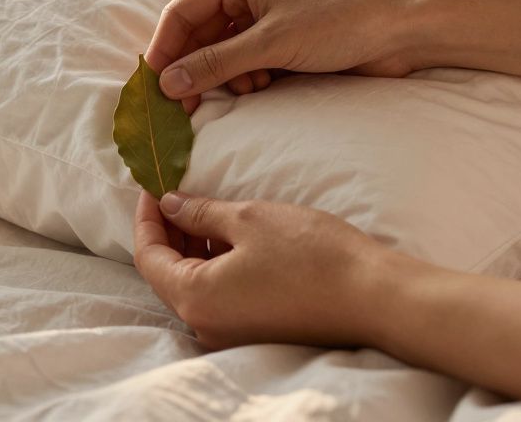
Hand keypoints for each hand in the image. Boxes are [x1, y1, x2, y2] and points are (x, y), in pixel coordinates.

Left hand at [132, 190, 407, 349]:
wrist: (373, 297)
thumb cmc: (311, 255)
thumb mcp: (248, 219)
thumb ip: (199, 214)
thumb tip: (169, 205)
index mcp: (195, 298)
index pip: (148, 256)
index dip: (147, 217)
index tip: (153, 187)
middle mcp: (205, 324)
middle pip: (167, 274)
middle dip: (169, 232)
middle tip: (178, 193)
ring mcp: (229, 333)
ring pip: (193, 285)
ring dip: (193, 248)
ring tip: (207, 211)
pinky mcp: (254, 332)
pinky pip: (218, 296)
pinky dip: (215, 266)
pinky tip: (231, 238)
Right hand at [144, 0, 424, 112]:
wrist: (401, 31)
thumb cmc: (339, 22)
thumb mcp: (272, 44)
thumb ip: (217, 64)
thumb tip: (167, 84)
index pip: (181, 12)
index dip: (163, 50)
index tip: (152, 88)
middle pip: (198, 36)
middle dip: (193, 69)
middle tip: (182, 107)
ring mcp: (263, 17)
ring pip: (220, 53)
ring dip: (225, 77)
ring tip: (248, 89)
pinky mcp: (280, 39)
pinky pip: (244, 63)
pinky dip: (246, 78)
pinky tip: (264, 86)